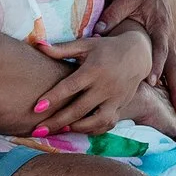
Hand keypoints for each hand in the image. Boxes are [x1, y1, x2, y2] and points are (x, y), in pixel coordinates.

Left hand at [31, 29, 151, 133]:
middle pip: (79, 109)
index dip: (53, 98)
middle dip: (57, 122)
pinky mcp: (121, 106)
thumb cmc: (105, 48)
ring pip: (96, 121)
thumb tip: (39, 45)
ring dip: (76, 129)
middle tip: (38, 130)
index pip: (70, 87)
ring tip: (58, 131)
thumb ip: (62, 49)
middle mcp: (105, 86)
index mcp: (94, 69)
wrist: (138, 54)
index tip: (37, 108)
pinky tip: (78, 129)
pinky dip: (93, 130)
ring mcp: (115, 98)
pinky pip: (107, 124)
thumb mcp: (85, 45)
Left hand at [98, 0, 175, 113]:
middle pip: (174, 66)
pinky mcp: (165, 43)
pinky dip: (170, 83)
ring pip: (174, 69)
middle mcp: (167, 36)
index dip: (155, 65)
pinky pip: (169, 66)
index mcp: (159, 25)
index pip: (159, 48)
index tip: (150, 81)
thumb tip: (98, 31)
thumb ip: (112, 15)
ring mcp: (168, 41)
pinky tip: (170, 100)